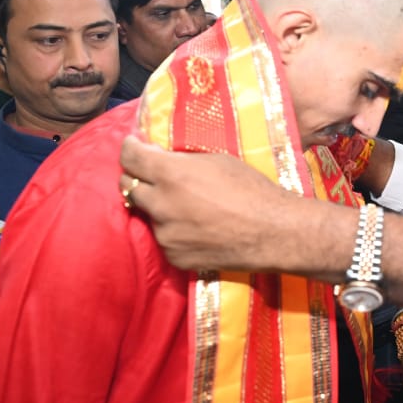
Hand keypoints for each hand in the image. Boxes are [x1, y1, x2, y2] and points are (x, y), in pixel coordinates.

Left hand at [119, 136, 294, 271]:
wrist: (273, 232)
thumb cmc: (252, 189)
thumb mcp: (217, 161)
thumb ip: (182, 160)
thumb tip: (159, 157)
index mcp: (171, 175)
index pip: (130, 157)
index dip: (130, 148)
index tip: (134, 145)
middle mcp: (161, 205)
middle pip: (128, 186)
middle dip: (139, 176)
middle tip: (156, 174)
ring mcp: (165, 234)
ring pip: (149, 214)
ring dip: (160, 206)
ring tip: (189, 206)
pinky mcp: (174, 256)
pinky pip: (165, 238)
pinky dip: (174, 230)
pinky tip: (198, 227)